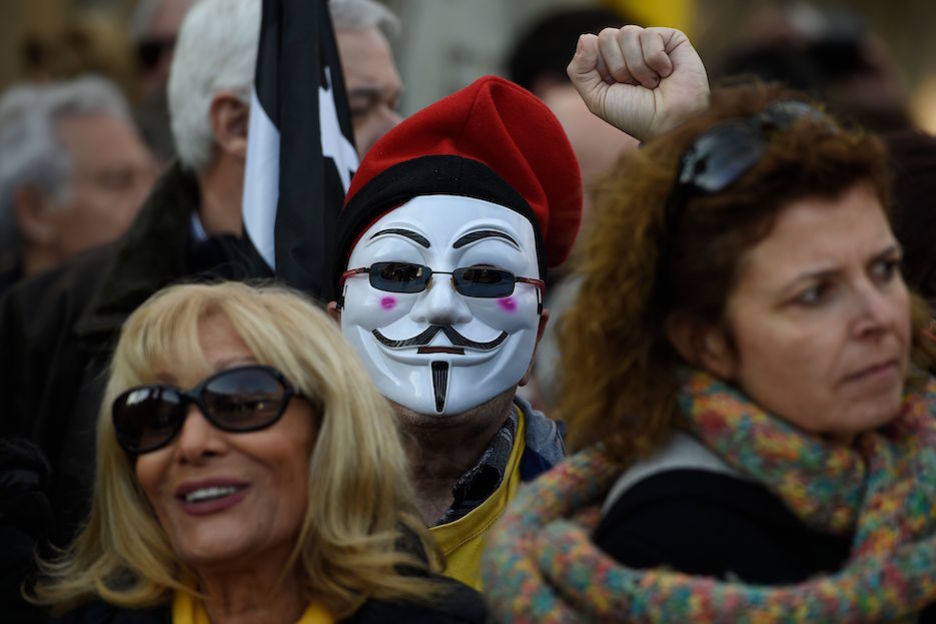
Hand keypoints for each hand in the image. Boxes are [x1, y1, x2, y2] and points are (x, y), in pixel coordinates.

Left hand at [567, 26, 709, 141]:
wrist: (669, 123)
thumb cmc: (634, 115)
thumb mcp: (597, 99)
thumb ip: (580, 70)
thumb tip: (585, 37)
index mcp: (607, 62)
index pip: (591, 43)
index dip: (600, 67)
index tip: (615, 87)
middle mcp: (626, 50)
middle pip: (607, 36)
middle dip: (618, 68)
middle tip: (634, 86)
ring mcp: (648, 43)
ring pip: (628, 33)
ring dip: (637, 67)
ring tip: (651, 83)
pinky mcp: (670, 38)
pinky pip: (650, 35)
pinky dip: (656, 60)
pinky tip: (665, 73)